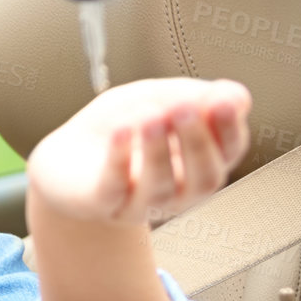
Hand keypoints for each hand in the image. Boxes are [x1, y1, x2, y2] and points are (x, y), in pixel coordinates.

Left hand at [26, 78, 251, 224]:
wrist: (65, 158)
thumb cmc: (119, 128)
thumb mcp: (158, 100)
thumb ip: (195, 96)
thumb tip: (236, 96)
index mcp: (198, 162)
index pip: (229, 151)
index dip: (230, 128)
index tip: (224, 100)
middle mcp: (178, 191)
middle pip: (205, 178)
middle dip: (198, 142)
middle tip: (185, 108)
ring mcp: (141, 203)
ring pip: (161, 186)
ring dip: (158, 149)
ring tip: (151, 115)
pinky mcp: (103, 204)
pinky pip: (115, 187)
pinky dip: (120, 158)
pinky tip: (121, 131)